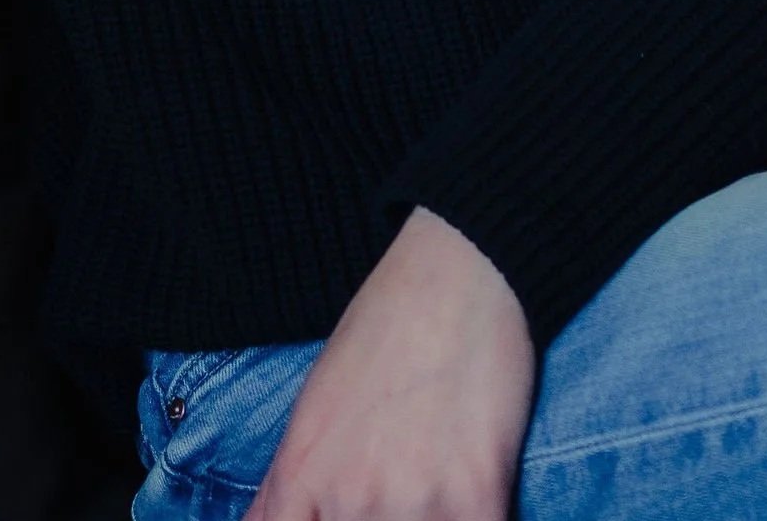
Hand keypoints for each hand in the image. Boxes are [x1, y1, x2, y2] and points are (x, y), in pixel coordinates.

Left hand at [250, 208, 535, 520]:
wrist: (458, 271)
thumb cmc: (385, 331)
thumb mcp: (313, 406)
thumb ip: (288, 488)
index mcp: (300, 477)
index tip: (334, 516)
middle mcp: (348, 500)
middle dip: (381, 519)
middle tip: (398, 483)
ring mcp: (412, 503)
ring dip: (428, 519)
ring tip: (434, 484)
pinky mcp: (476, 501)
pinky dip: (478, 518)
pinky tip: (475, 492)